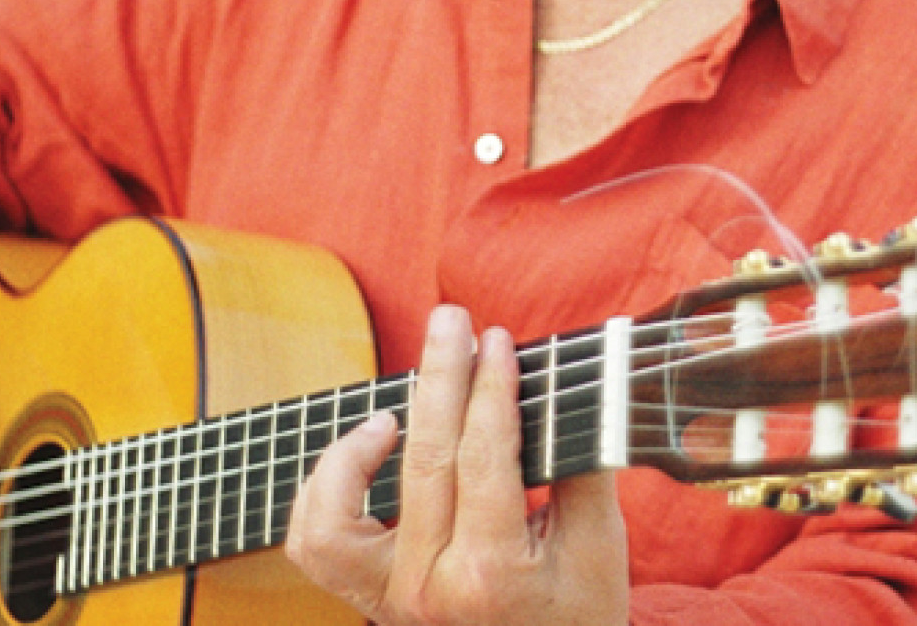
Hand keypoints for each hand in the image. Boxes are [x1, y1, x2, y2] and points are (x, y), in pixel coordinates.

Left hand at [286, 304, 628, 625]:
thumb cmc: (580, 612)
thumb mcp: (600, 544)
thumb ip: (580, 464)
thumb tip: (566, 382)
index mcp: (490, 575)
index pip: (482, 456)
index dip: (490, 388)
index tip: (497, 339)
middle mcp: (428, 590)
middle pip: (423, 461)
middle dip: (439, 377)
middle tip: (451, 319)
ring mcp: (390, 600)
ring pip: (337, 514)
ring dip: (355, 449)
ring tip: (390, 413)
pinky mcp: (370, 601)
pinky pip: (316, 544)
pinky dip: (327, 491)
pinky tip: (367, 451)